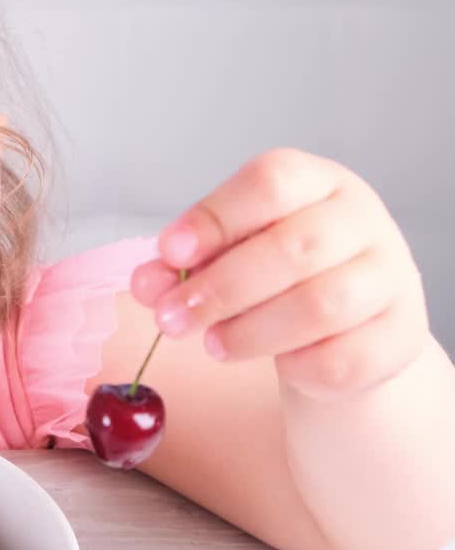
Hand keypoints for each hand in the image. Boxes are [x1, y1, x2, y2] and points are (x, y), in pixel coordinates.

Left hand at [130, 148, 429, 400]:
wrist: (344, 325)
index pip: (270, 183)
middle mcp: (360, 220)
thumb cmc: (274, 275)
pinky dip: (296, 366)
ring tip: (211, 344)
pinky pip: (342, 358)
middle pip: (292, 248)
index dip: (214, 217)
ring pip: (320, 306)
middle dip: (219, 289)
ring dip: (250, 332)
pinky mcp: (400, 335)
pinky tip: (276, 362)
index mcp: (315, 182)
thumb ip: (184, 264)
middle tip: (169, 319)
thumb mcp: (227, 255)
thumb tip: (149, 281)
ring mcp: (389, 277)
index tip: (168, 252)